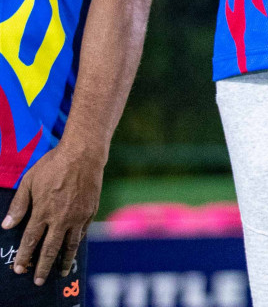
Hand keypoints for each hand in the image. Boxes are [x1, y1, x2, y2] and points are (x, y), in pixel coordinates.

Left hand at [2, 140, 103, 283]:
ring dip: (64, 261)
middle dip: (42, 267)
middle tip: (38, 282)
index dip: (24, 257)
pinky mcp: (90, 211)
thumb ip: (18, 205)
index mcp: (43, 212)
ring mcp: (78, 216)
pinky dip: (77, 244)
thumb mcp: (28, 182)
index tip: (20, 270)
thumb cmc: (53, 165)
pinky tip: (74, 249)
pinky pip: (82, 233)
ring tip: (61, 273)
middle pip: (50, 249)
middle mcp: (61, 218)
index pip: (31, 241)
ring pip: (70, 245)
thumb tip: (6, 226)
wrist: (83, 154)